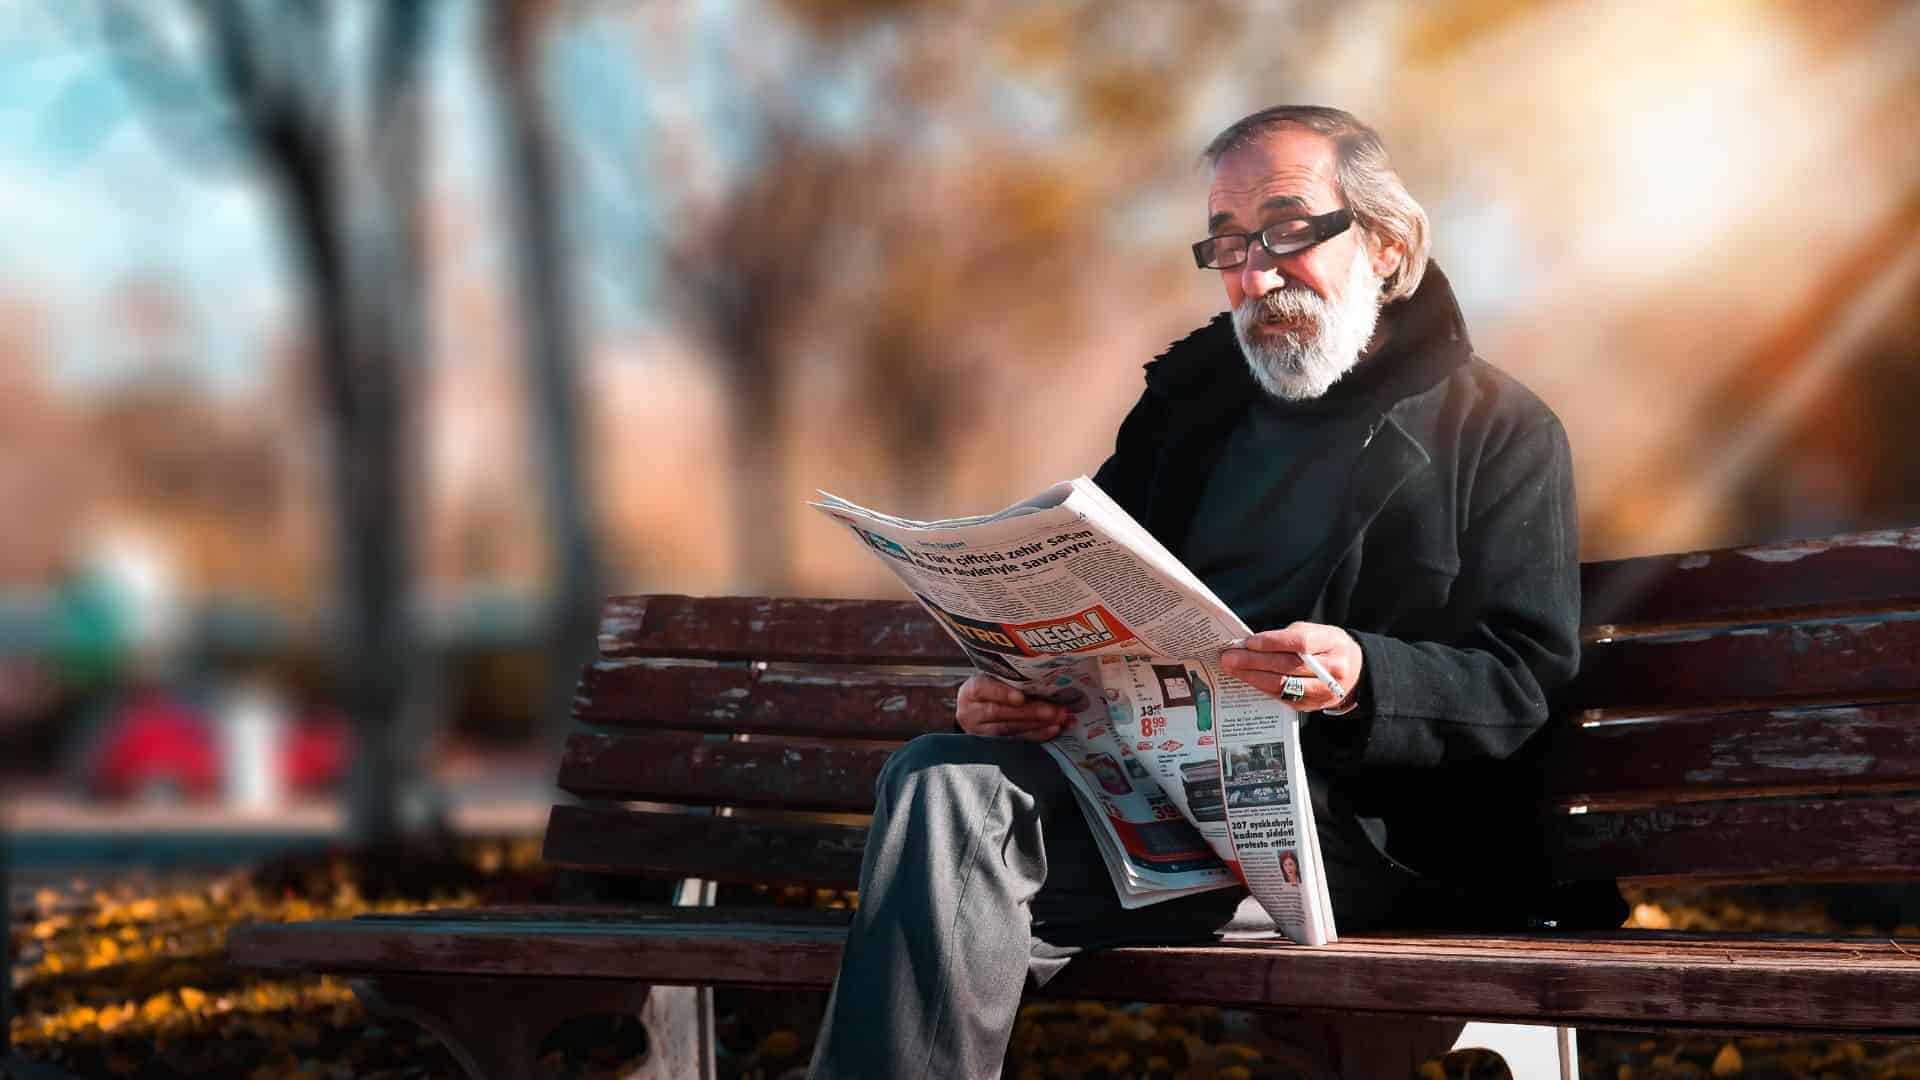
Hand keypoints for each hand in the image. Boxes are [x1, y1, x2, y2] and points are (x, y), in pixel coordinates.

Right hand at [956, 673, 1066, 739]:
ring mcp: (980, 731)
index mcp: (970, 691)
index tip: (1021, 697)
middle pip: (1000, 712)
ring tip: (1058, 720)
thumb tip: (1044, 679)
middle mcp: (971, 713)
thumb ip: (1009, 680)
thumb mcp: (992, 678)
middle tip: (1054, 710)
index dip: (1002, 693)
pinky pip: (1016, 739)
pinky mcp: (992, 743)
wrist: (975, 707)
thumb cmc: (989, 687)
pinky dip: (1036, 734)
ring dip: (1037, 725)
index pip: (983, 690)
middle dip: (1030, 712)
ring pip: (1009, 729)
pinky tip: (1051, 730)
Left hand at [1220, 622, 1362, 712]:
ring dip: (1254, 678)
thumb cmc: (1328, 647)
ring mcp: (1323, 691)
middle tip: (1229, 658)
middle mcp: (1331, 670)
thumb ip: (1288, 636)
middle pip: (1288, 666)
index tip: (1249, 642)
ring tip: (1233, 669)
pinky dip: (1263, 688)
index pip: (1300, 643)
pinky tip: (1248, 680)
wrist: (1355, 672)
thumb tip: (1252, 644)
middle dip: (1254, 662)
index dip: (1272, 642)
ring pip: (1284, 686)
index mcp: (1332, 645)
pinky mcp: (1313, 705)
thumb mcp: (1317, 632)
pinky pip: (1283, 698)